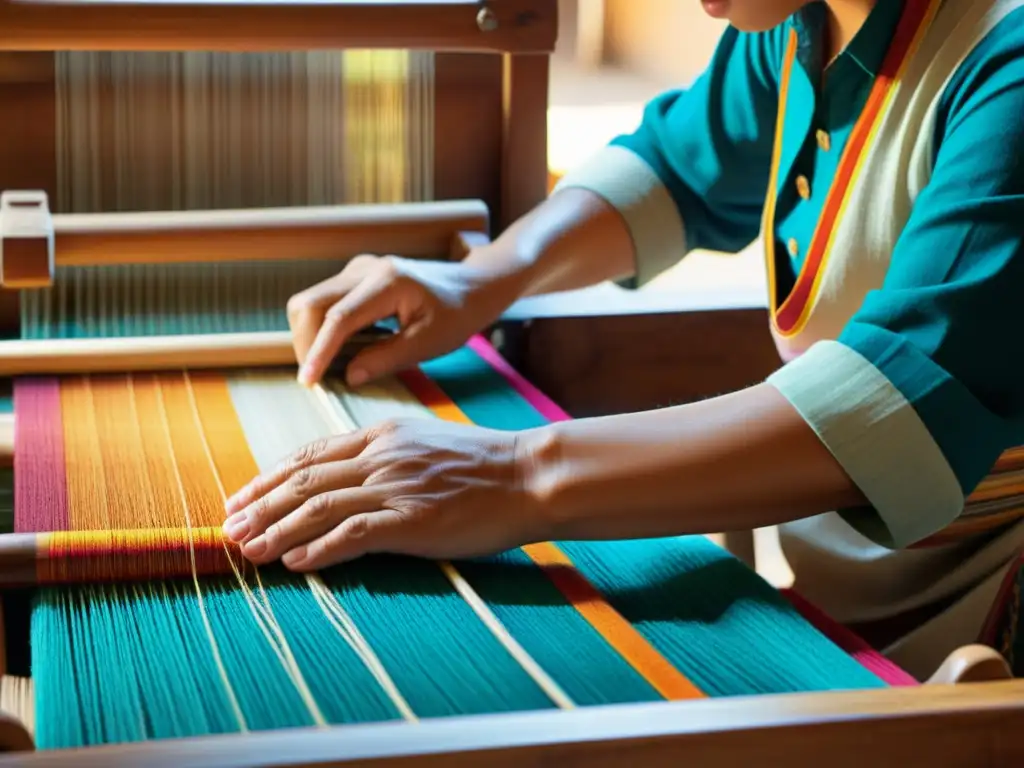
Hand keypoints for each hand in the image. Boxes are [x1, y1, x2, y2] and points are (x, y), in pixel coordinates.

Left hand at [221, 418, 545, 569]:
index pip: (310, 455)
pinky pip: (355, 535)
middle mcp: (382, 456)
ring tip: (247, 550)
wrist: (529, 474)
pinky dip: (320, 549)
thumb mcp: (426, 444)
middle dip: (260, 506)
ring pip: (319, 507)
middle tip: (227, 529)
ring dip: (276, 530)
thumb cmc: (484, 464)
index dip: (268, 477)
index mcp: (382, 435)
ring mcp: (396, 486)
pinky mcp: (414, 519)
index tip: (241, 497)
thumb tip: (348, 480)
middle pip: (304, 481)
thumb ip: (386, 456)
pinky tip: (295, 564)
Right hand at [288, 254, 513, 386]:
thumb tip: (349, 377)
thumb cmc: (457, 315)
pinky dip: (322, 328)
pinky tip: (343, 349)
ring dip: (311, 336)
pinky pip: (324, 302)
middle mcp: (366, 269)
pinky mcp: (355, 276)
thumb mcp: (428, 343)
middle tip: (318, 378)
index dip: (319, 351)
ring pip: (311, 302)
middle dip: (306, 344)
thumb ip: (387, 359)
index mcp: (388, 283)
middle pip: (310, 304)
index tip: (309, 381)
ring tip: (330, 365)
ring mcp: (358, 269)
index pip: (339, 318)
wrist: (470, 286)